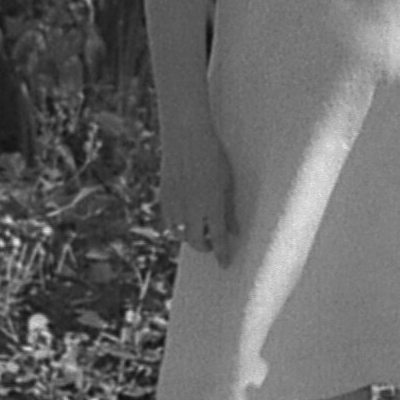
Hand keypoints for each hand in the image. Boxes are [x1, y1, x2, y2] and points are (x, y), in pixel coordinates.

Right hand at [158, 121, 238, 264]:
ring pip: (180, 234)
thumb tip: (235, 232)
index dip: (221, 253)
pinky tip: (183, 222)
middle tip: (211, 244)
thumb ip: (229, 209)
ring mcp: (175, 203)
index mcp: (212, 204)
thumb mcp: (227, 182)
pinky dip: (176, 227)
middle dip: (204, 247)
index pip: (218, 237)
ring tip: (198, 231)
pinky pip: (168, 222)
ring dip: (189, 237)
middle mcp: (192, 208)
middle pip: (196, 241)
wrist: (186, 136)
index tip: (225, 263)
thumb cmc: (213, 156)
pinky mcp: (164, 197)